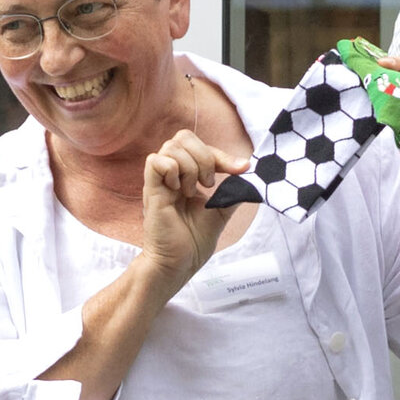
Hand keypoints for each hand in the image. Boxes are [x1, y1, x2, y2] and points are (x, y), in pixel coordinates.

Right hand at [142, 130, 248, 295]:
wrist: (179, 263)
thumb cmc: (194, 241)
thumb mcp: (220, 212)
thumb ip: (231, 192)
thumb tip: (249, 176)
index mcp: (186, 177)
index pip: (201, 146)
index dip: (223, 155)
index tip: (242, 169)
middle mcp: (172, 175)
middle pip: (183, 137)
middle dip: (205, 156)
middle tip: (209, 184)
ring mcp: (160, 181)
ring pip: (172, 146)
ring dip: (191, 167)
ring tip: (193, 192)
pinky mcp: (151, 190)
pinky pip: (155, 161)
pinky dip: (172, 170)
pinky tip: (178, 190)